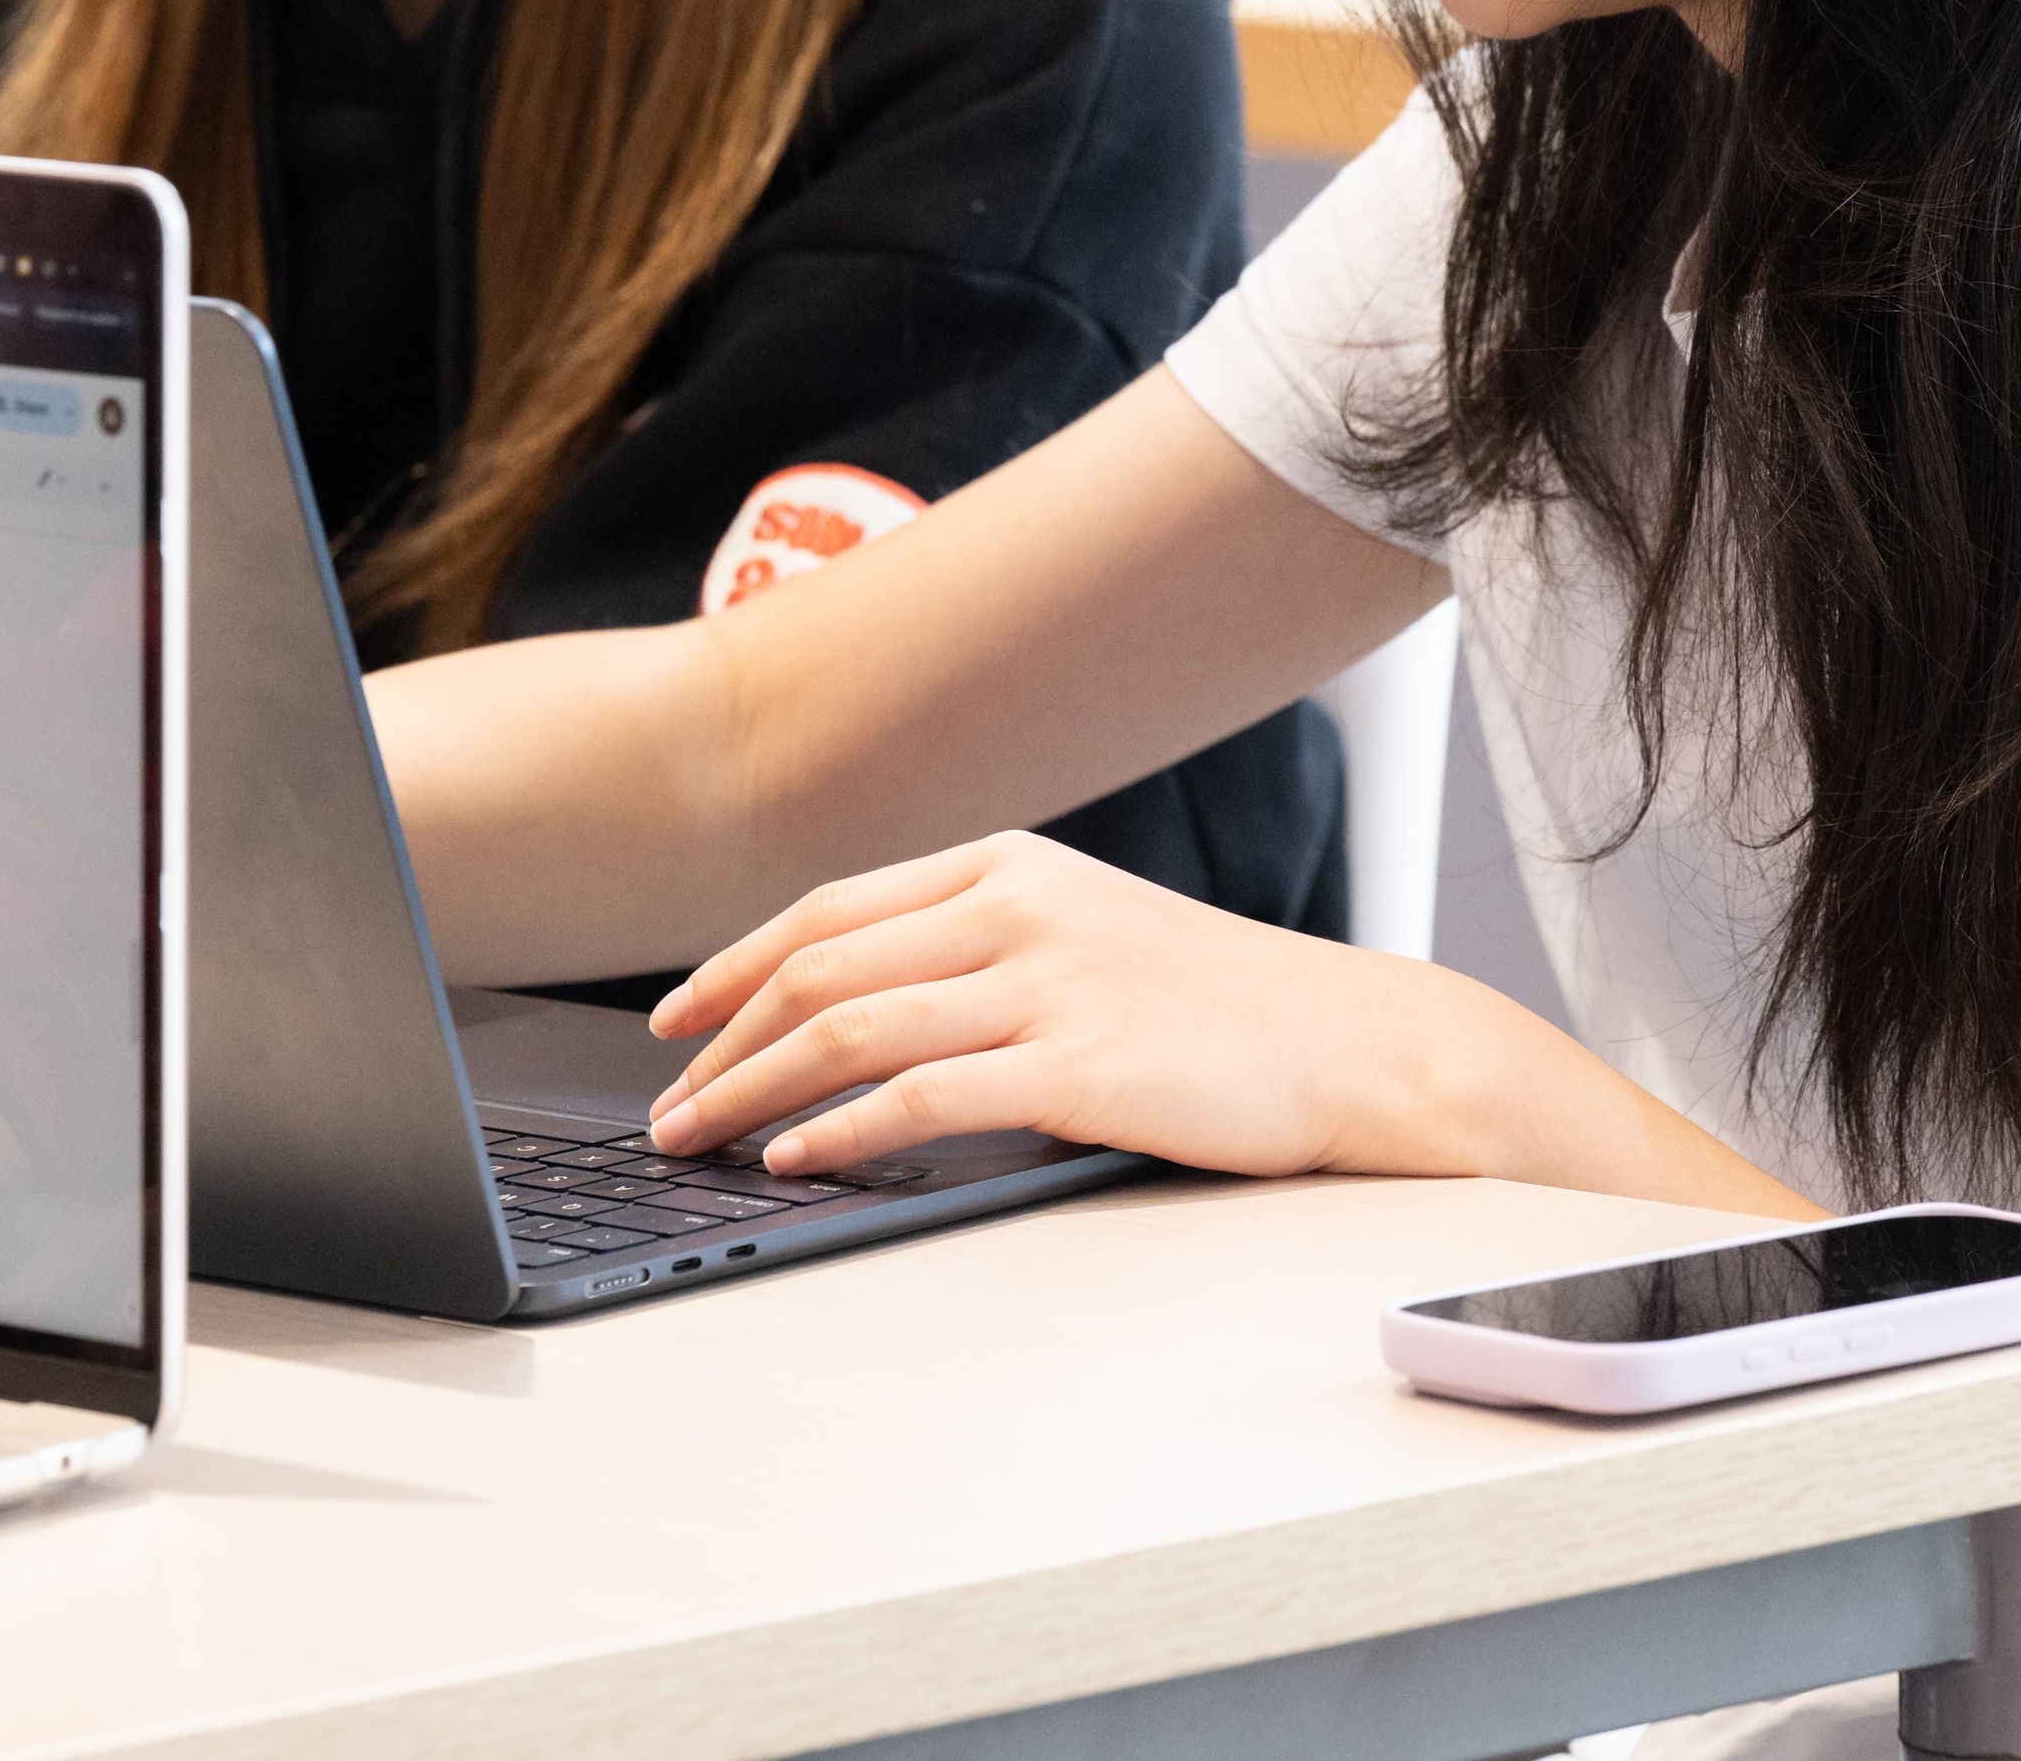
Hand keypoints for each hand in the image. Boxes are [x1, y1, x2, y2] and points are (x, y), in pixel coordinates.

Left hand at [642, 830, 1559, 1181]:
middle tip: (664, 1106)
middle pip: (820, 965)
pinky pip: (924, 1097)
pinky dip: (840, 1129)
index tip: (673, 1022)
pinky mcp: (1082, 1065)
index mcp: (1010, 864)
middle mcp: (1019, 906)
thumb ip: (981, 949)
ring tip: (698, 1140)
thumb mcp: (1090, 935)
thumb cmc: (1221, 1008)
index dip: (732, 966)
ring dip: (752, 1088)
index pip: (829, 908)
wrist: (1356, 1043)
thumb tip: (851, 1008)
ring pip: (853, 1027)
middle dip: (720, 1039)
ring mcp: (1051, 981)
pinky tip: (795, 1158)